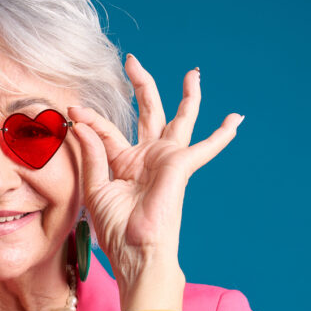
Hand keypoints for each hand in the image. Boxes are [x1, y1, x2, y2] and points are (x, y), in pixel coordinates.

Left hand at [69, 54, 243, 284]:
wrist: (135, 251)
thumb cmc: (115, 229)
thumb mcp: (94, 188)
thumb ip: (91, 154)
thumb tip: (80, 124)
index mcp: (124, 163)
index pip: (107, 131)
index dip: (90, 119)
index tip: (74, 110)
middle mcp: (147, 157)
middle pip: (148, 112)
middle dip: (141, 85)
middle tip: (132, 60)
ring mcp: (166, 159)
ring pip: (179, 119)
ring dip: (188, 96)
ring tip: (193, 73)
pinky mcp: (181, 165)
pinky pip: (206, 147)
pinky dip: (222, 134)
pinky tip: (237, 119)